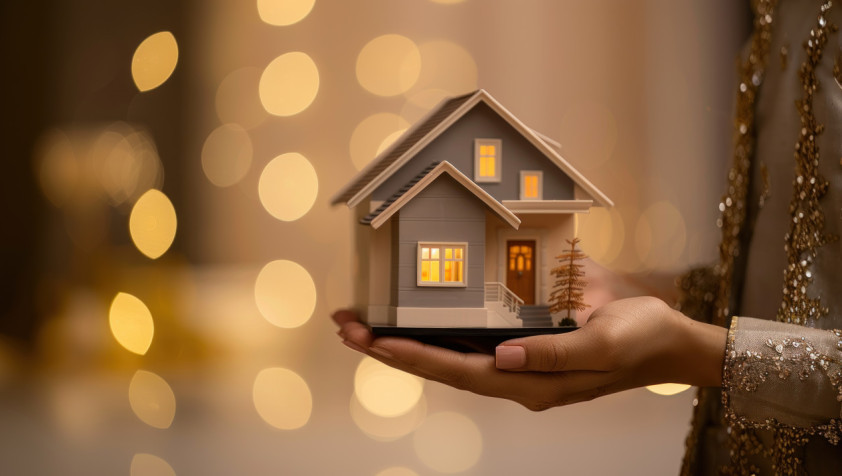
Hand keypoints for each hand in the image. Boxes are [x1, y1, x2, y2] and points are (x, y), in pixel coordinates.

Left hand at [334, 297, 725, 410]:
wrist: (669, 341)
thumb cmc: (640, 337)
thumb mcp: (601, 341)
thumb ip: (550, 353)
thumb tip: (498, 356)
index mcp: (531, 382)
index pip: (458, 369)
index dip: (413, 355)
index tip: (372, 340)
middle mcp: (515, 377)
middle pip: (441, 364)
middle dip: (391, 348)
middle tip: (347, 325)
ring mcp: (517, 364)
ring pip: (450, 354)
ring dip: (406, 340)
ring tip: (365, 322)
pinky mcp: (524, 348)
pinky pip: (471, 342)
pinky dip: (437, 332)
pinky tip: (417, 320)